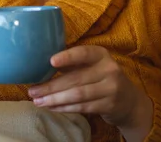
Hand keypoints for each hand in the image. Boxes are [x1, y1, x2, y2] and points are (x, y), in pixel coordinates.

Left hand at [28, 46, 152, 130]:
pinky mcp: (110, 105)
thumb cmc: (100, 77)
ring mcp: (111, 88)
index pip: (83, 53)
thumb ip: (70, 63)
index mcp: (100, 55)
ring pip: (77, 95)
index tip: (50, 61)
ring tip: (37, 101)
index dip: (67, 57)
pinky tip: (52, 107)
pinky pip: (82, 107)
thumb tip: (39, 63)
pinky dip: (64, 108)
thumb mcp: (90, 65)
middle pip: (75, 79)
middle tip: (32, 90)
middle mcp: (109, 69)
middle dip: (51, 86)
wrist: (129, 100)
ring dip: (54, 99)